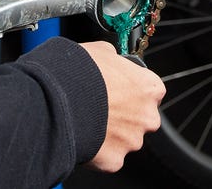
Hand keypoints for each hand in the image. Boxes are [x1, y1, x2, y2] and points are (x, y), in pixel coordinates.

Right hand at [81, 40, 165, 170]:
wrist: (60, 99)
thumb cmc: (82, 72)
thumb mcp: (102, 51)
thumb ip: (114, 60)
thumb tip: (110, 60)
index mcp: (149, 87)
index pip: (151, 90)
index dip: (134, 88)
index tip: (121, 88)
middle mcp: (147, 116)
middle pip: (141, 117)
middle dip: (126, 115)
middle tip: (104, 106)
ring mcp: (132, 141)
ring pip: (125, 139)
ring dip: (112, 133)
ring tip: (89, 120)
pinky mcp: (115, 161)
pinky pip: (109, 156)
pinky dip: (98, 150)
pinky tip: (84, 134)